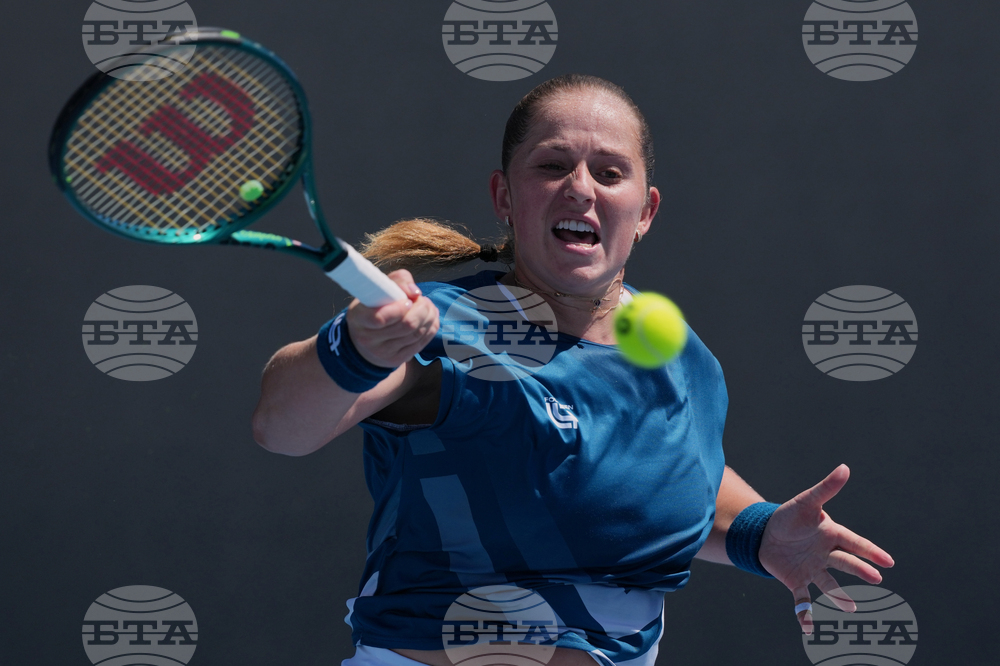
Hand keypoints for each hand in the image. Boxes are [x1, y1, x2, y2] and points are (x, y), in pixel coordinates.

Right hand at [345, 269, 439, 367]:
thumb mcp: (377, 290)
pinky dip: (431, 327)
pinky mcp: (397, 359)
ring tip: (428, 306)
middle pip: (407, 325)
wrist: (364, 340)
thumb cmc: (373, 307)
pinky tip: (430, 318)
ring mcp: (383, 352)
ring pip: (417, 333)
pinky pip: (421, 342)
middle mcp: (368, 339)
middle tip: (423, 300)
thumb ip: (397, 281)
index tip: (407, 300)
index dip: (399, 308)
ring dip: (429, 316)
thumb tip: (415, 292)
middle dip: (422, 309)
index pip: (380, 318)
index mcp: (359, 319)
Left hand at [758, 464, 894, 634]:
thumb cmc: (790, 516)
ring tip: (851, 607)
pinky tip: (807, 629)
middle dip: (860, 570)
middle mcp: (826, 555)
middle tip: (877, 578)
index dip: (870, 552)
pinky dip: (805, 614)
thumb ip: (825, 488)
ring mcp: (812, 570)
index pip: (854, 543)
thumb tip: (845, 468)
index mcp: (831, 535)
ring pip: (829, 585)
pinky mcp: (796, 582)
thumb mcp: (805, 501)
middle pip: (846, 563)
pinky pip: (803, 601)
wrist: (765, 533)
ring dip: (839, 596)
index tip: (888, 561)